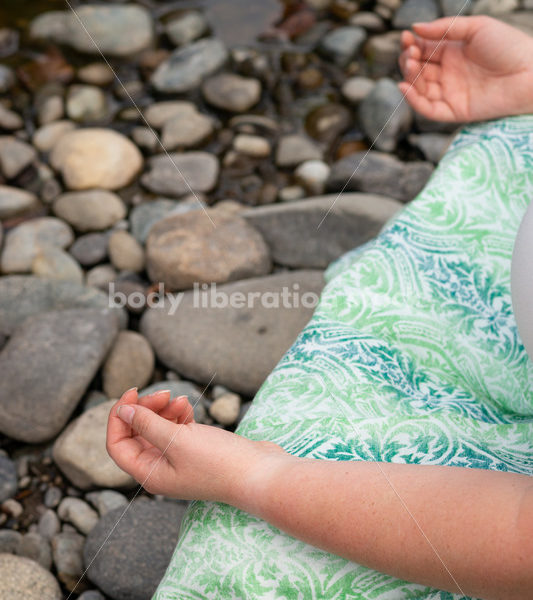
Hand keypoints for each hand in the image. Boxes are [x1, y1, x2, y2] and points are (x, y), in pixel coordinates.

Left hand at [106, 388, 287, 504]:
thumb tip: (122, 411)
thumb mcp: (177, 440)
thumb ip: (146, 424)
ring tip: (180, 399)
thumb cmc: (218, 461)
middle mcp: (161, 469)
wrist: (259, 473)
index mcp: (149, 474)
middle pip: (137, 435)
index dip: (119, 417)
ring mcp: (179, 460)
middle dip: (145, 410)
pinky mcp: (196, 450)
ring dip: (163, 410)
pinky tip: (187, 406)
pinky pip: (176, 429)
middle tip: (164, 393)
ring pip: (158, 429)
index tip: (133, 393)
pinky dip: (178, 415)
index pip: (118, 444)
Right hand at [399, 16, 532, 121]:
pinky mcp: (453, 111)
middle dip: (409, 60)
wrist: (529, 73)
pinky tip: (405, 86)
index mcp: (453, 53)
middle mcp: (448, 74)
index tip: (406, 38)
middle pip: (418, 70)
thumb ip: (445, 28)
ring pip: (419, 89)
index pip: (424, 51)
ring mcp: (450, 93)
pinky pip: (428, 109)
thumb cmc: (508, 46)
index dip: (412, 45)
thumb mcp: (476, 27)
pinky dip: (413, 100)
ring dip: (410, 77)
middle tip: (411, 53)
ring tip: (411, 64)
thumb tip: (414, 29)